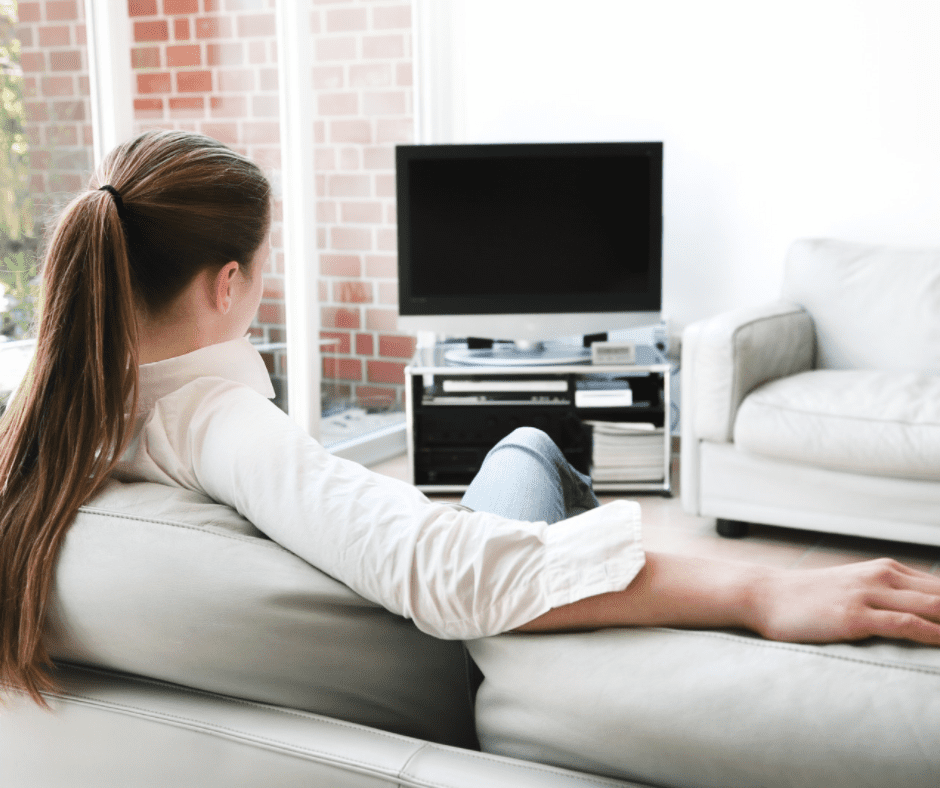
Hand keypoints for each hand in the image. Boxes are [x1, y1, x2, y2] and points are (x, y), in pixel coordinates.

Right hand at [748, 558, 939, 645]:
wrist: (766, 595)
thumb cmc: (810, 598)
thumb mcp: (854, 588)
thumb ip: (888, 595)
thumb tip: (922, 612)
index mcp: (886, 570)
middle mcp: (881, 577)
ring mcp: (868, 596)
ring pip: (933, 606)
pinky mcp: (854, 617)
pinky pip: (904, 624)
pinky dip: (933, 633)